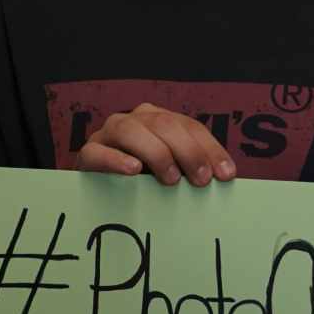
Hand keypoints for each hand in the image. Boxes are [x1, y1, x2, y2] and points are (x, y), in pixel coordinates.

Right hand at [75, 101, 235, 185]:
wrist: (99, 192)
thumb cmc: (145, 184)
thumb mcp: (173, 173)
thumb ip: (191, 170)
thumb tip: (223, 180)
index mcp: (158, 120)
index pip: (189, 126)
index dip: (209, 148)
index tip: (225, 175)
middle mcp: (134, 120)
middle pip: (163, 124)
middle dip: (187, 151)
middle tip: (201, 180)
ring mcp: (108, 134)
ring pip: (130, 130)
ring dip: (155, 152)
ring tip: (171, 178)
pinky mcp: (87, 154)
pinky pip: (97, 152)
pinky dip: (116, 159)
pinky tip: (133, 170)